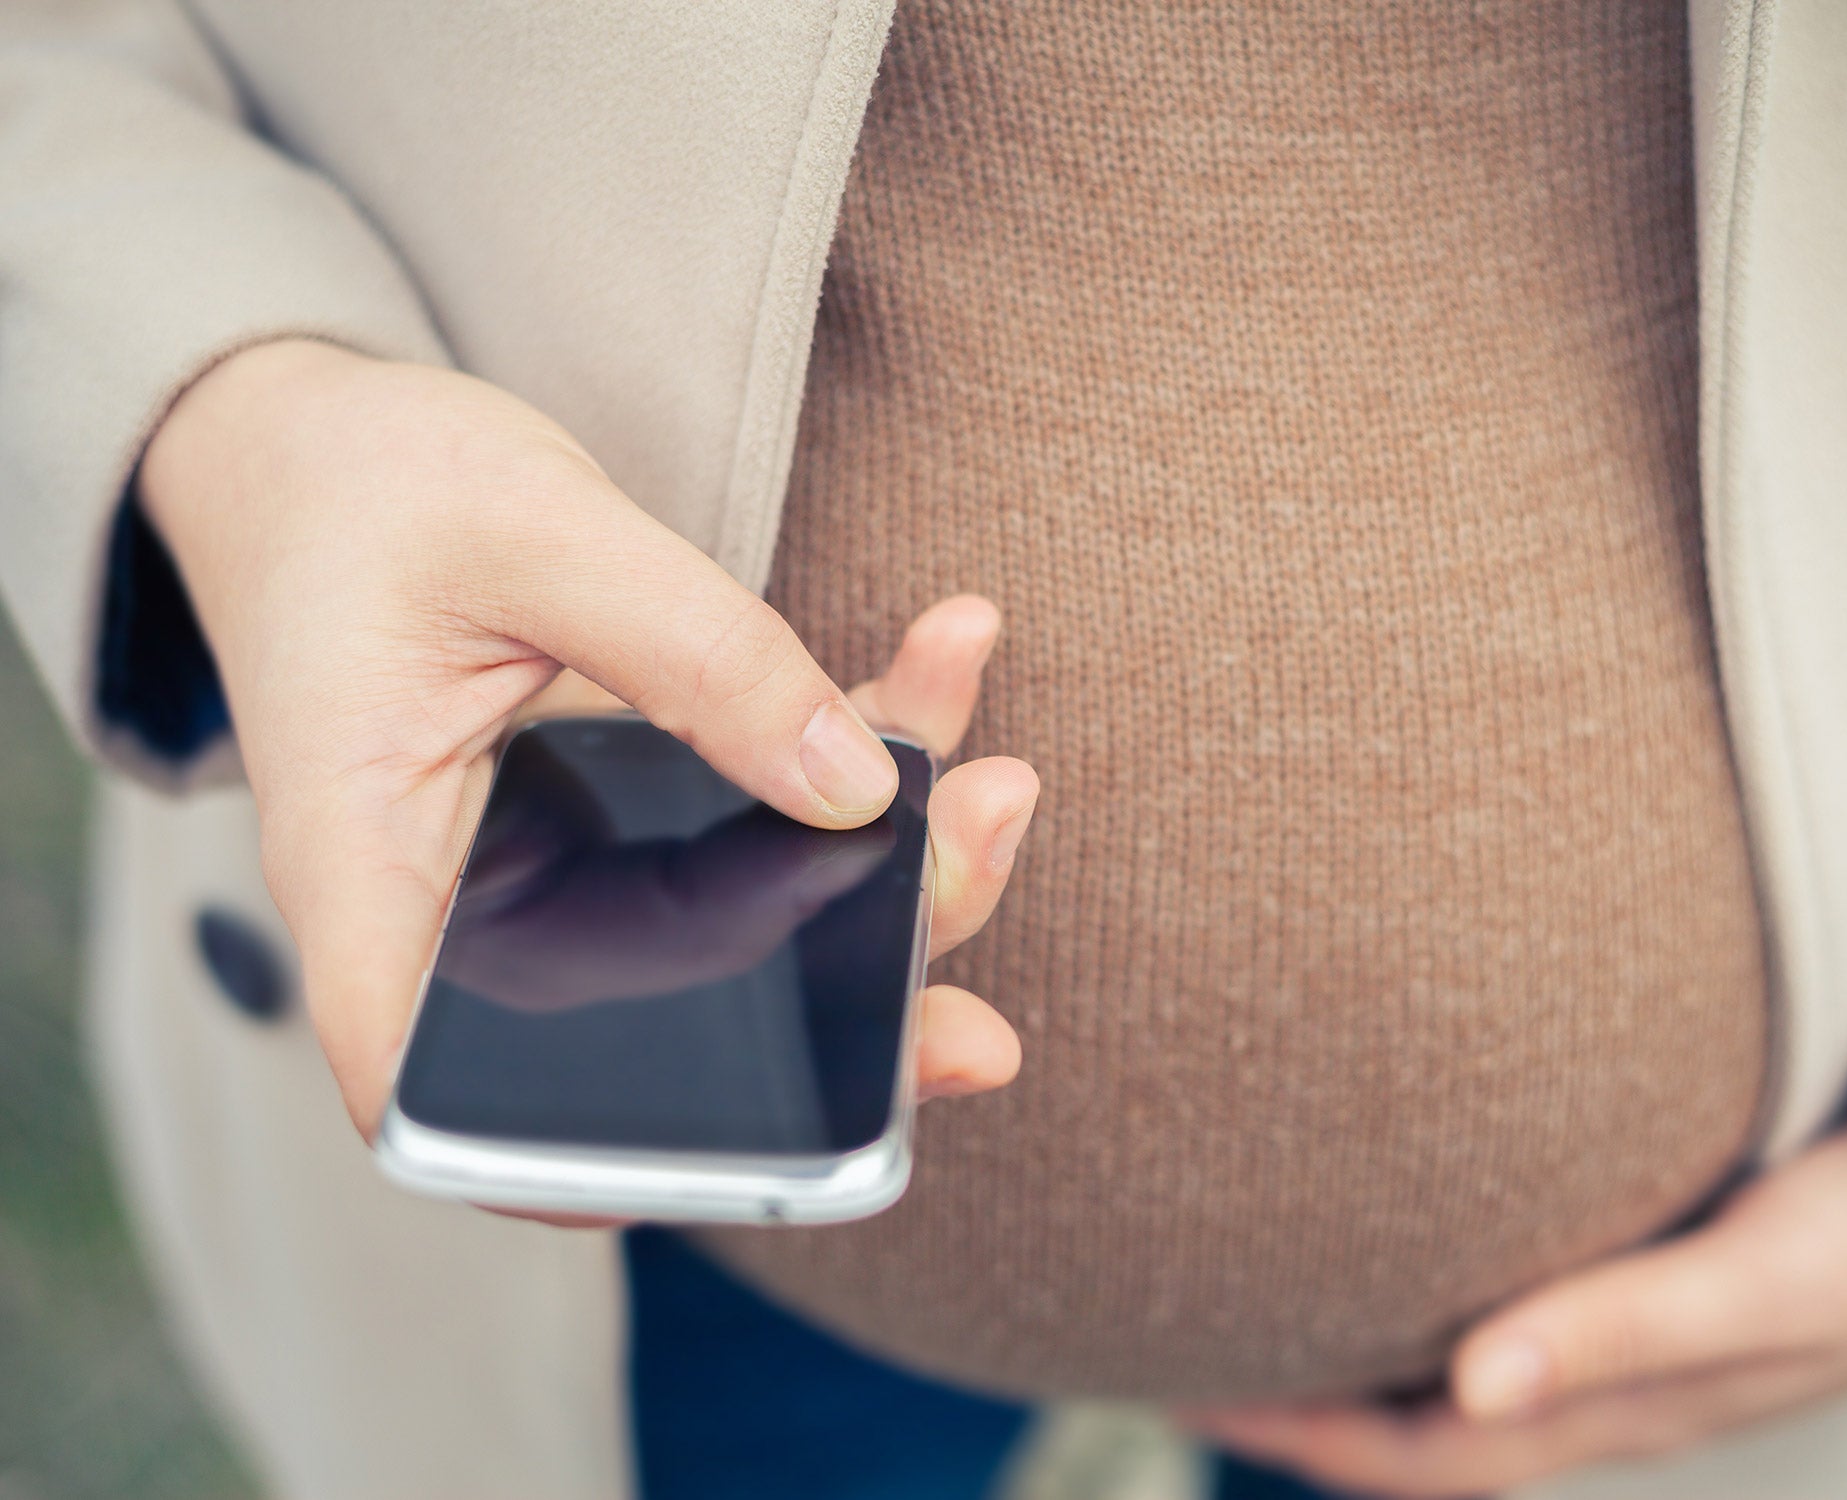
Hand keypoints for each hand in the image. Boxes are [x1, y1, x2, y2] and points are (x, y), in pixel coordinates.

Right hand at [138, 340, 1034, 1160]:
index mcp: (377, 879)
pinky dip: (874, 744)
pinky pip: (774, 812)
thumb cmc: (370, 487)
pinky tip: (949, 650)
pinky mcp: (638, 810)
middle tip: (971, 875)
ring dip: (899, 871)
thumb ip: (695, 650)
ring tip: (999, 783)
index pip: (447, 1097)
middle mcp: (476, 912)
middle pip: (669, 1026)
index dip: (603, 1168)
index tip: (782, 1152)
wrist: (324, 444)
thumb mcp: (528, 531)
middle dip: (854, 989)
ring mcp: (567, 875)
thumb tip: (859, 787)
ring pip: (757, 931)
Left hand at [1186, 1091, 1846, 1497]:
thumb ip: (1632, 1328)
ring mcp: (1639, 1320)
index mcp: (1622, 1399)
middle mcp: (1612, 1371)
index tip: (1175, 1386)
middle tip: (1173, 1334)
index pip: (1420, 1447)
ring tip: (1256, 1287)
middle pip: (1420, 1415)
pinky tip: (1402, 1219)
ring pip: (1464, 1358)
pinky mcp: (1667, 1254)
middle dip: (1298, 1394)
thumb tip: (1471, 1386)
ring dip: (1360, 1340)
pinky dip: (1440, 1282)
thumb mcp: (1773, 1282)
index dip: (1295, 1432)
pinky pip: (1523, 1291)